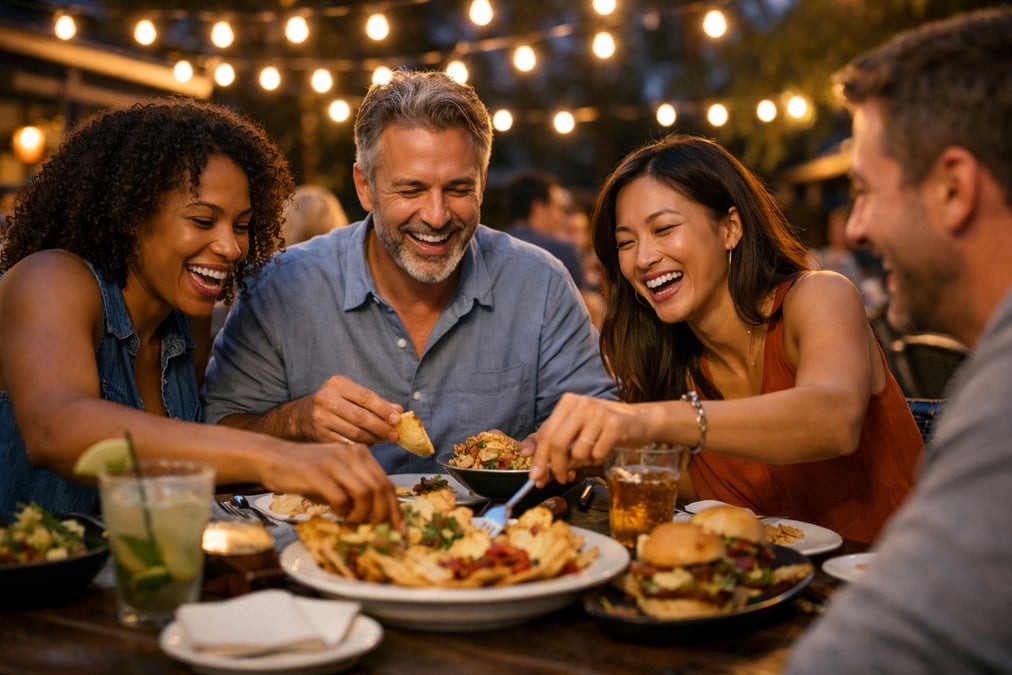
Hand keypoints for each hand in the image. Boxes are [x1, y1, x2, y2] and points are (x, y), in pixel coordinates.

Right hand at [265, 441, 401, 526]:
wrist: (272, 457)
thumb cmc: (306, 471)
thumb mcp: (337, 474)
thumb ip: (357, 489)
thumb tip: (377, 517)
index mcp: (360, 453)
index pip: (387, 483)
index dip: (395, 508)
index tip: (398, 529)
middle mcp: (351, 454)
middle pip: (380, 488)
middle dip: (383, 515)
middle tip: (376, 530)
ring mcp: (334, 462)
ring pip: (365, 493)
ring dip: (361, 514)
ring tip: (350, 520)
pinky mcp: (317, 473)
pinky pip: (340, 498)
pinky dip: (341, 511)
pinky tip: (334, 512)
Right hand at [296, 375, 402, 445]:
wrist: (299, 416)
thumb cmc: (333, 403)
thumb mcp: (350, 394)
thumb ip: (374, 401)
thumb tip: (399, 411)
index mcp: (337, 384)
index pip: (366, 397)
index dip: (384, 409)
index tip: (397, 419)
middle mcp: (326, 399)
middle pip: (361, 417)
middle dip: (381, 427)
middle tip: (394, 434)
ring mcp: (321, 419)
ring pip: (355, 433)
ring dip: (374, 438)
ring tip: (384, 439)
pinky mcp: (319, 436)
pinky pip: (347, 444)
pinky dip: (361, 445)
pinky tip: (370, 444)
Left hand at [530, 393, 648, 486]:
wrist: (638, 421)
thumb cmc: (602, 428)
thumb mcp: (575, 430)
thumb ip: (551, 441)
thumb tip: (527, 457)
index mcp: (567, 403)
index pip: (546, 434)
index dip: (539, 459)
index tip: (536, 478)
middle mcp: (581, 403)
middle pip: (557, 443)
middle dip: (556, 467)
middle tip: (561, 479)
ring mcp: (598, 412)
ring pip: (578, 452)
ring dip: (583, 462)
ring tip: (592, 454)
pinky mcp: (615, 425)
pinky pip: (597, 453)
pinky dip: (599, 458)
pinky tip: (605, 450)